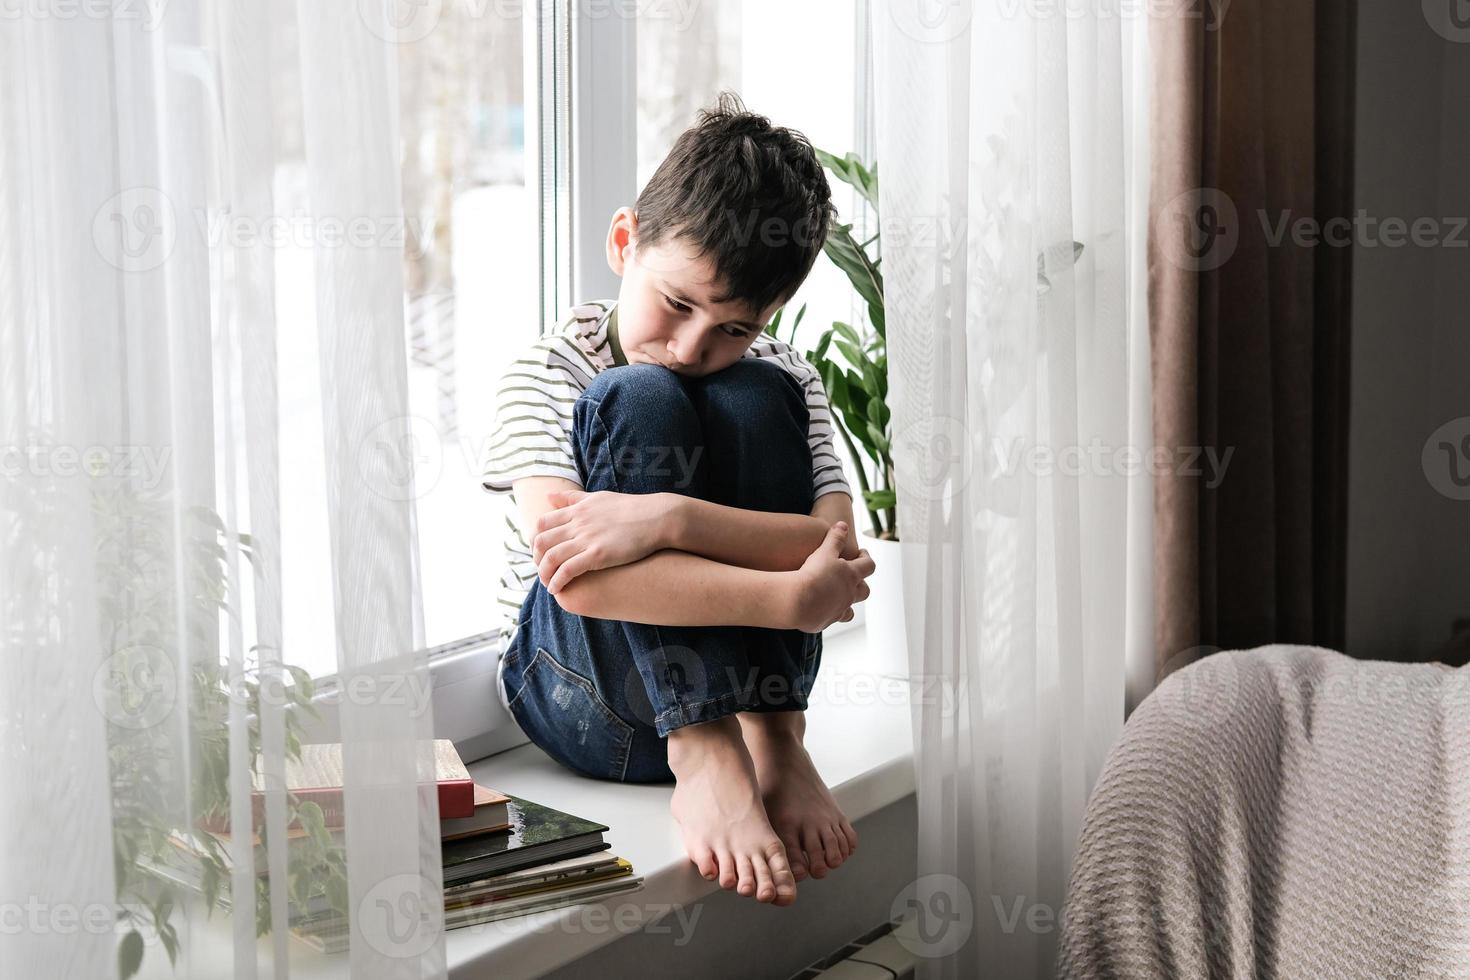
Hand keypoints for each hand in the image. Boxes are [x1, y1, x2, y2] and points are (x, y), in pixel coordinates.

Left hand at [532, 490, 674, 593]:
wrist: (657, 518)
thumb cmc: (631, 508)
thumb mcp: (598, 497)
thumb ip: (573, 499)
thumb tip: (550, 495)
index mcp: (577, 510)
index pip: (542, 524)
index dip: (535, 540)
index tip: (540, 553)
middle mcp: (578, 523)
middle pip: (541, 541)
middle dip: (536, 559)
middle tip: (542, 570)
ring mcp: (587, 539)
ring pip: (551, 558)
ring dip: (544, 574)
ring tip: (548, 584)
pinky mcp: (598, 555)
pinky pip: (567, 570)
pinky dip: (557, 581)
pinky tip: (557, 589)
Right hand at [789, 522, 875, 632]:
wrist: (797, 600)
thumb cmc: (812, 574)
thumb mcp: (824, 551)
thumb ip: (835, 538)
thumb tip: (843, 525)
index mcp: (852, 576)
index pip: (868, 566)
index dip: (866, 558)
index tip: (861, 553)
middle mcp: (849, 594)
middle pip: (864, 591)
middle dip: (861, 584)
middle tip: (854, 577)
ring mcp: (839, 609)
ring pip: (850, 609)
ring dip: (847, 603)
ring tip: (838, 597)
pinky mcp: (826, 621)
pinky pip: (831, 619)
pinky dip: (828, 613)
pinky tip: (819, 609)